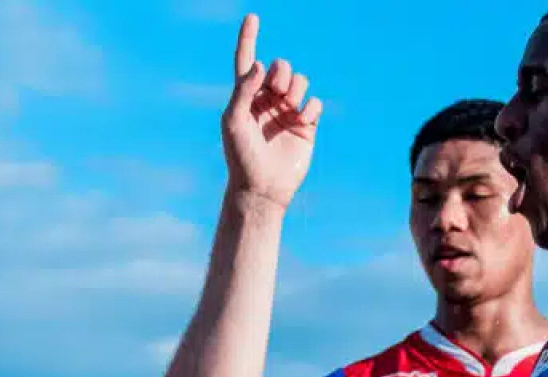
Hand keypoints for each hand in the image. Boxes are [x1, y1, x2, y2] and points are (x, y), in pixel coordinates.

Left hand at [221, 15, 322, 210]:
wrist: (261, 188)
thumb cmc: (240, 157)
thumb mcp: (233, 122)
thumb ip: (243, 90)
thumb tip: (260, 64)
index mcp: (245, 97)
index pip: (247, 62)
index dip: (248, 39)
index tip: (251, 16)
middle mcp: (265, 101)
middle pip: (281, 67)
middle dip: (282, 73)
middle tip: (277, 91)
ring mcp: (286, 112)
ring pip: (300, 81)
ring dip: (296, 88)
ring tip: (289, 106)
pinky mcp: (304, 125)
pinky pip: (314, 102)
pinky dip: (310, 107)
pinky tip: (301, 121)